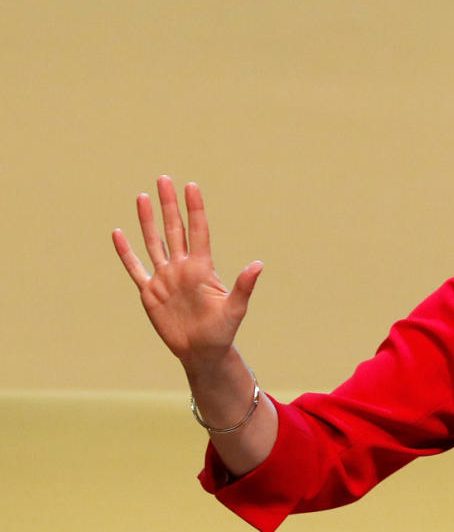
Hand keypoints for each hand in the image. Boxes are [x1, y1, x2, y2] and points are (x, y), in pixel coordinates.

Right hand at [113, 176, 261, 367]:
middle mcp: (182, 267)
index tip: (191, 185)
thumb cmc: (223, 331)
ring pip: (154, 242)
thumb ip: (244, 286)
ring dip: (147, 220)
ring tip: (143, 196)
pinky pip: (136, 268)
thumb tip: (258, 265)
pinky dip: (126, 251)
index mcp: (202, 267)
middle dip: (169, 204)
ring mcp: (165, 278)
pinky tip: (118, 233)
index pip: (198, 230)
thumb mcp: (236, 308)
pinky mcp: (150, 292)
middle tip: (164, 179)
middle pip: (174, 228)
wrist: (202, 352)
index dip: (194, 208)